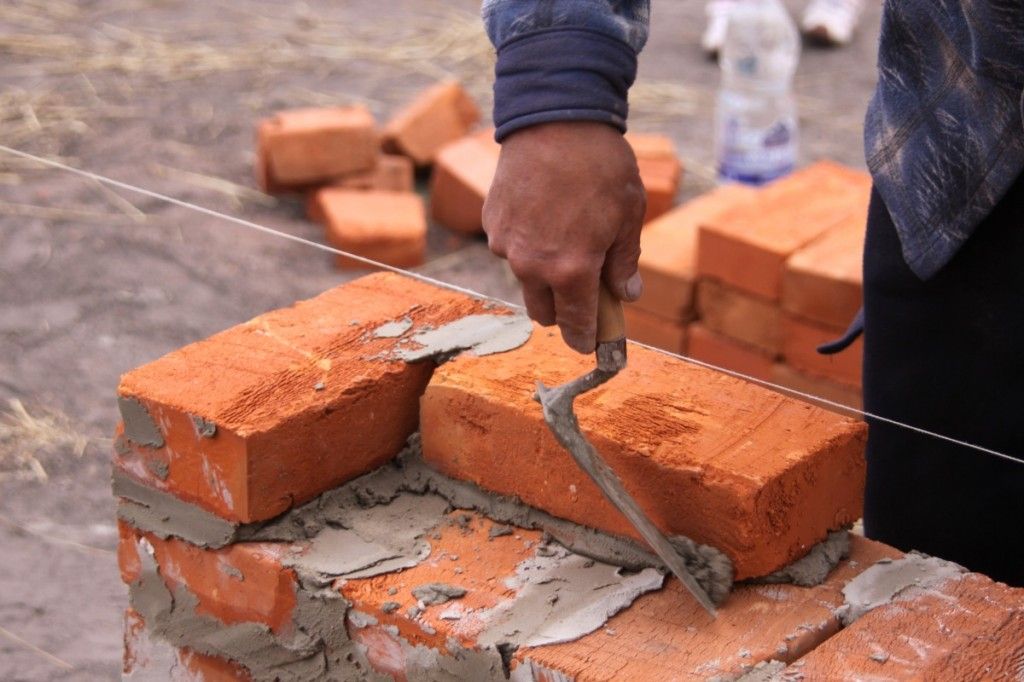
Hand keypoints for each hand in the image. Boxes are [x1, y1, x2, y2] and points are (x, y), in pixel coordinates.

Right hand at [483, 122, 645, 352]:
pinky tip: (543, 212)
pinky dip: (526, 242)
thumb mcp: (628, 216)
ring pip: (526, 278)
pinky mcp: (492, 224)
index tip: (591, 343)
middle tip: (584, 287)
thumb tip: (626, 296)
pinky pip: (510, 248)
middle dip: (563, 309)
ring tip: (564, 232)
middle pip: (543, 312)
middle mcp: (533, 266)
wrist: (554, 118)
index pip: (575, 326)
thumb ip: (624, 263)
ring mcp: (506, 246)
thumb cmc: (600, 167)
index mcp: (571, 271)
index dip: (585, 339)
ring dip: (543, 272)